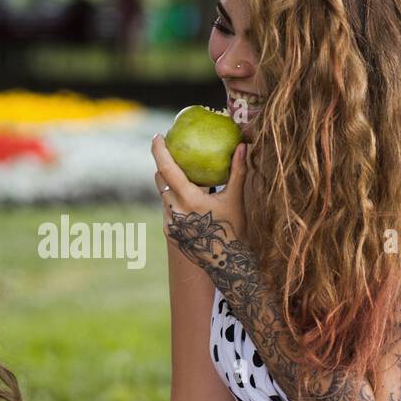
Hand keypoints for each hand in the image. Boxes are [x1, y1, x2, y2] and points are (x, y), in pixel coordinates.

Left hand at [151, 133, 248, 254]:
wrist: (227, 264)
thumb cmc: (234, 229)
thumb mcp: (235, 199)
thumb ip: (237, 171)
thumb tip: (242, 145)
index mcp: (189, 199)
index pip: (167, 169)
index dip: (159, 150)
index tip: (157, 136)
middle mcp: (174, 211)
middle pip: (160, 180)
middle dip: (164, 165)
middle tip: (173, 154)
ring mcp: (169, 223)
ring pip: (163, 196)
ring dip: (171, 186)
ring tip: (184, 179)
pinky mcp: (168, 233)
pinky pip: (167, 211)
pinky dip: (175, 202)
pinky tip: (188, 203)